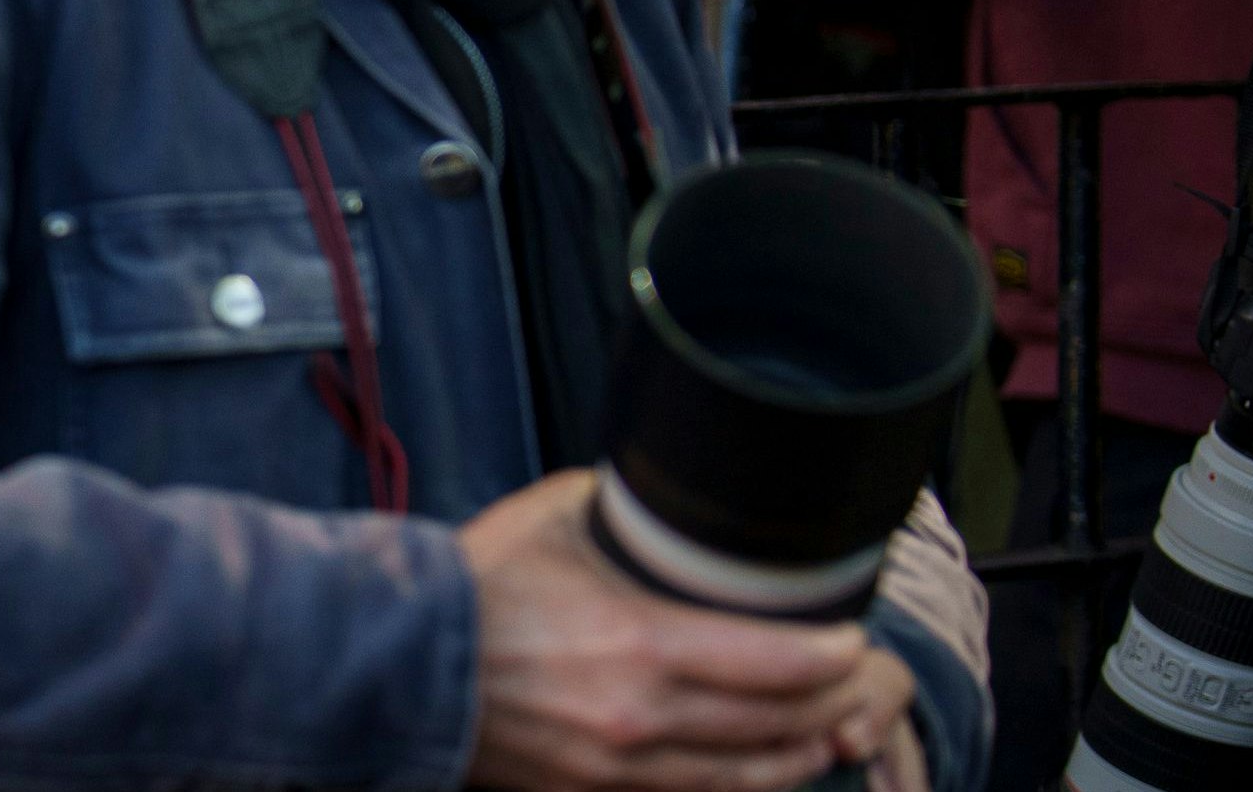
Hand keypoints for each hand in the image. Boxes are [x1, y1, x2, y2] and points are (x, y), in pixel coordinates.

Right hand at [461, 471, 910, 791]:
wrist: (394, 660)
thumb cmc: (472, 586)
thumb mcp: (552, 519)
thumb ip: (620, 506)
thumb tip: (664, 490)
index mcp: (640, 644)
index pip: (776, 662)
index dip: (833, 656)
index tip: (853, 639)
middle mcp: (642, 717)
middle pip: (777, 725)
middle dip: (832, 704)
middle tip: (858, 682)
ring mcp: (620, 767)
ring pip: (747, 775)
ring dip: (801, 755)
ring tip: (831, 736)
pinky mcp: (593, 791)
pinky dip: (742, 784)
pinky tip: (763, 769)